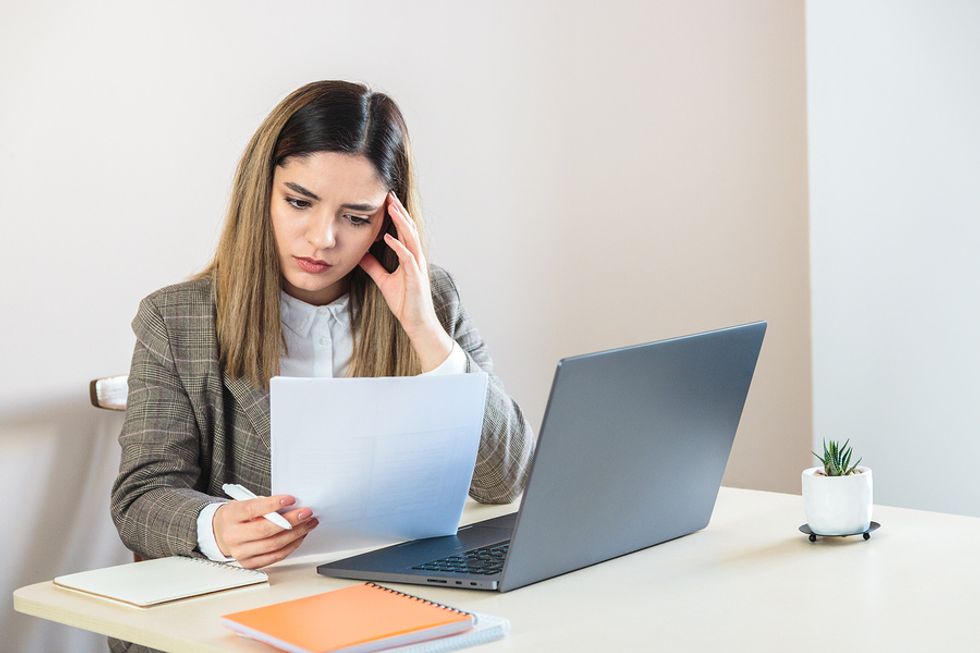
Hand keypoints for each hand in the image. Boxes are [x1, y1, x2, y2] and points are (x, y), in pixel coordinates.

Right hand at [213, 494, 317, 568]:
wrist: (221, 533)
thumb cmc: (236, 516)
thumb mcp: (243, 503)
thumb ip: (263, 505)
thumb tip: (290, 506)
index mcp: (230, 517)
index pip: (252, 510)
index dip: (272, 504)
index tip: (290, 499)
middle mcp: (233, 537)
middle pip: (265, 530)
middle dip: (290, 521)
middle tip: (306, 513)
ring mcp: (241, 553)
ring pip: (273, 546)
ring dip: (296, 534)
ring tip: (308, 523)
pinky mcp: (251, 563)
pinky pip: (275, 557)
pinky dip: (291, 546)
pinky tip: (299, 536)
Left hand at [359, 191, 453, 370]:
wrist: (416, 321)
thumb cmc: (404, 301)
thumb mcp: (384, 280)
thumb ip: (373, 266)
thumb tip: (360, 255)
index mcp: (409, 256)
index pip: (402, 230)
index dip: (395, 215)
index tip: (385, 200)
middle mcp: (416, 257)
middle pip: (408, 228)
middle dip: (399, 211)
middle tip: (388, 195)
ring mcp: (417, 266)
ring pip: (410, 238)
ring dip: (401, 223)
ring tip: (391, 208)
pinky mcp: (416, 277)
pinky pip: (407, 258)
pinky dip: (398, 246)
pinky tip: (389, 238)